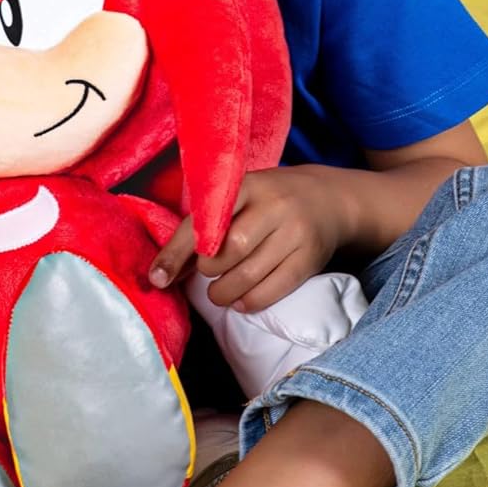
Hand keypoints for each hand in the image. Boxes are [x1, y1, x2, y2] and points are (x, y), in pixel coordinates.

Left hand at [149, 166, 355, 314]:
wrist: (330, 199)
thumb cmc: (269, 202)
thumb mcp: (239, 200)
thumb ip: (203, 229)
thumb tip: (161, 273)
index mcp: (246, 185)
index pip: (203, 221)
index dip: (176, 253)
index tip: (157, 278)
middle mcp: (273, 205)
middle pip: (228, 249)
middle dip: (208, 270)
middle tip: (208, 272)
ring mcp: (295, 232)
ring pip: (249, 273)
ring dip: (224, 292)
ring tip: (219, 293)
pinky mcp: (310, 258)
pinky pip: (274, 289)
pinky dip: (250, 301)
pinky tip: (241, 301)